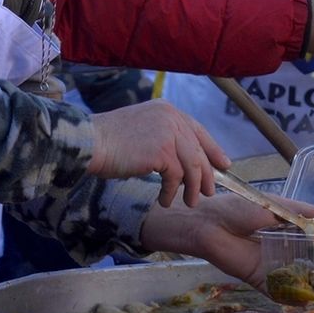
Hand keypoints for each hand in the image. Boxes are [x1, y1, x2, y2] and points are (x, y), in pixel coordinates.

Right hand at [87, 100, 229, 208]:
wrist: (89, 142)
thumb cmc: (109, 141)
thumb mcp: (143, 131)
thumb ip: (165, 138)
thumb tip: (186, 161)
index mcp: (167, 110)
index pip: (198, 130)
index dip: (213, 149)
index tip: (224, 165)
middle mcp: (171, 117)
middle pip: (199, 150)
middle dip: (206, 175)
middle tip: (208, 193)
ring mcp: (168, 132)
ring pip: (193, 165)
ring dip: (192, 188)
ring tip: (189, 202)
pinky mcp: (162, 151)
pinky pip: (176, 177)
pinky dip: (171, 192)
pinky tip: (164, 200)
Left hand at [140, 193, 313, 288]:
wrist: (208, 223)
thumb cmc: (238, 207)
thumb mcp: (274, 205)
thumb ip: (301, 212)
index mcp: (286, 227)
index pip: (313, 235)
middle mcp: (282, 247)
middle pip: (308, 259)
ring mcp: (272, 264)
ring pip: (297, 276)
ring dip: (313, 282)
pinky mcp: (260, 278)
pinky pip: (278, 290)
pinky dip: (292, 298)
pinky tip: (310, 300)